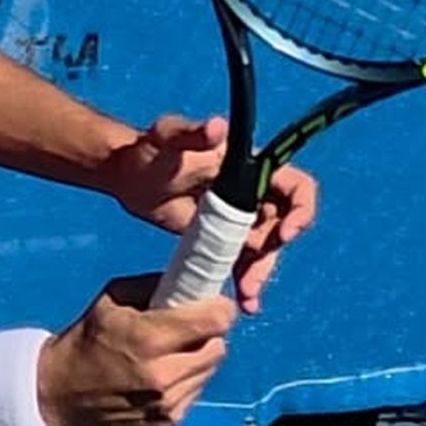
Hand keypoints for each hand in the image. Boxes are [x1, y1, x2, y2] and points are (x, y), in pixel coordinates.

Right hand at [36, 274, 234, 425]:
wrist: (59, 391)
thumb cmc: (86, 338)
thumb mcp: (112, 298)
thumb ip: (153, 287)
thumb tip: (190, 279)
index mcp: (147, 338)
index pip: (214, 322)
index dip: (219, 308)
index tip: (214, 303)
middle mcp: (162, 375)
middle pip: (218, 347)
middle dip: (209, 333)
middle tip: (191, 327)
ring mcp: (166, 404)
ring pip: (208, 371)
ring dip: (198, 358)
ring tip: (172, 351)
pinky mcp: (167, 422)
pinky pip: (194, 392)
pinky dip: (186, 380)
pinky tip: (163, 375)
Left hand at [100, 114, 319, 314]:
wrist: (125, 176)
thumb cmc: (147, 149)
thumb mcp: (166, 138)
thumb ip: (189, 131)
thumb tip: (217, 126)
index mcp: (249, 164)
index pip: (296, 186)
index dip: (300, 210)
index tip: (283, 236)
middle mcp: (250, 189)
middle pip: (280, 225)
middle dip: (271, 254)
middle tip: (251, 280)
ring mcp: (237, 214)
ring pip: (264, 247)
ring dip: (260, 272)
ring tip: (247, 297)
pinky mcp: (222, 234)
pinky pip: (244, 258)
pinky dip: (245, 278)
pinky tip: (242, 298)